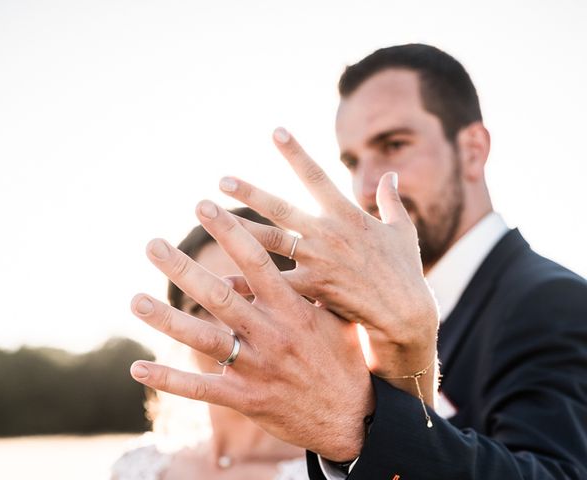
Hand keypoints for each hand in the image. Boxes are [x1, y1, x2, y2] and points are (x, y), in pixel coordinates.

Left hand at [130, 202, 373, 460]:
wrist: (355, 418)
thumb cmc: (347, 361)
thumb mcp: (339, 317)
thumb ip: (316, 287)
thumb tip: (302, 259)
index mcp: (294, 309)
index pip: (255, 261)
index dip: (229, 231)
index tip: (204, 206)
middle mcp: (271, 334)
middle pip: (219, 296)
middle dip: (183, 269)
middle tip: (152, 245)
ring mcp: (257, 367)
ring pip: (203, 339)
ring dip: (166, 319)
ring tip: (135, 300)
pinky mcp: (246, 398)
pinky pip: (200, 388)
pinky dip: (168, 378)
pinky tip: (137, 368)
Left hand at [219, 128, 438, 395]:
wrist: (406, 314)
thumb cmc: (404, 272)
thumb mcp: (403, 231)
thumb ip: (392, 201)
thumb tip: (389, 174)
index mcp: (347, 215)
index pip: (317, 176)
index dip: (296, 152)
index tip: (276, 131)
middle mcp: (328, 234)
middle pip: (281, 208)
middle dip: (250, 193)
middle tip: (222, 181)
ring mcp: (318, 261)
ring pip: (270, 241)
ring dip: (238, 229)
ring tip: (210, 218)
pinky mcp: (313, 289)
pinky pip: (273, 285)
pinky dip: (249, 284)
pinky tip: (223, 280)